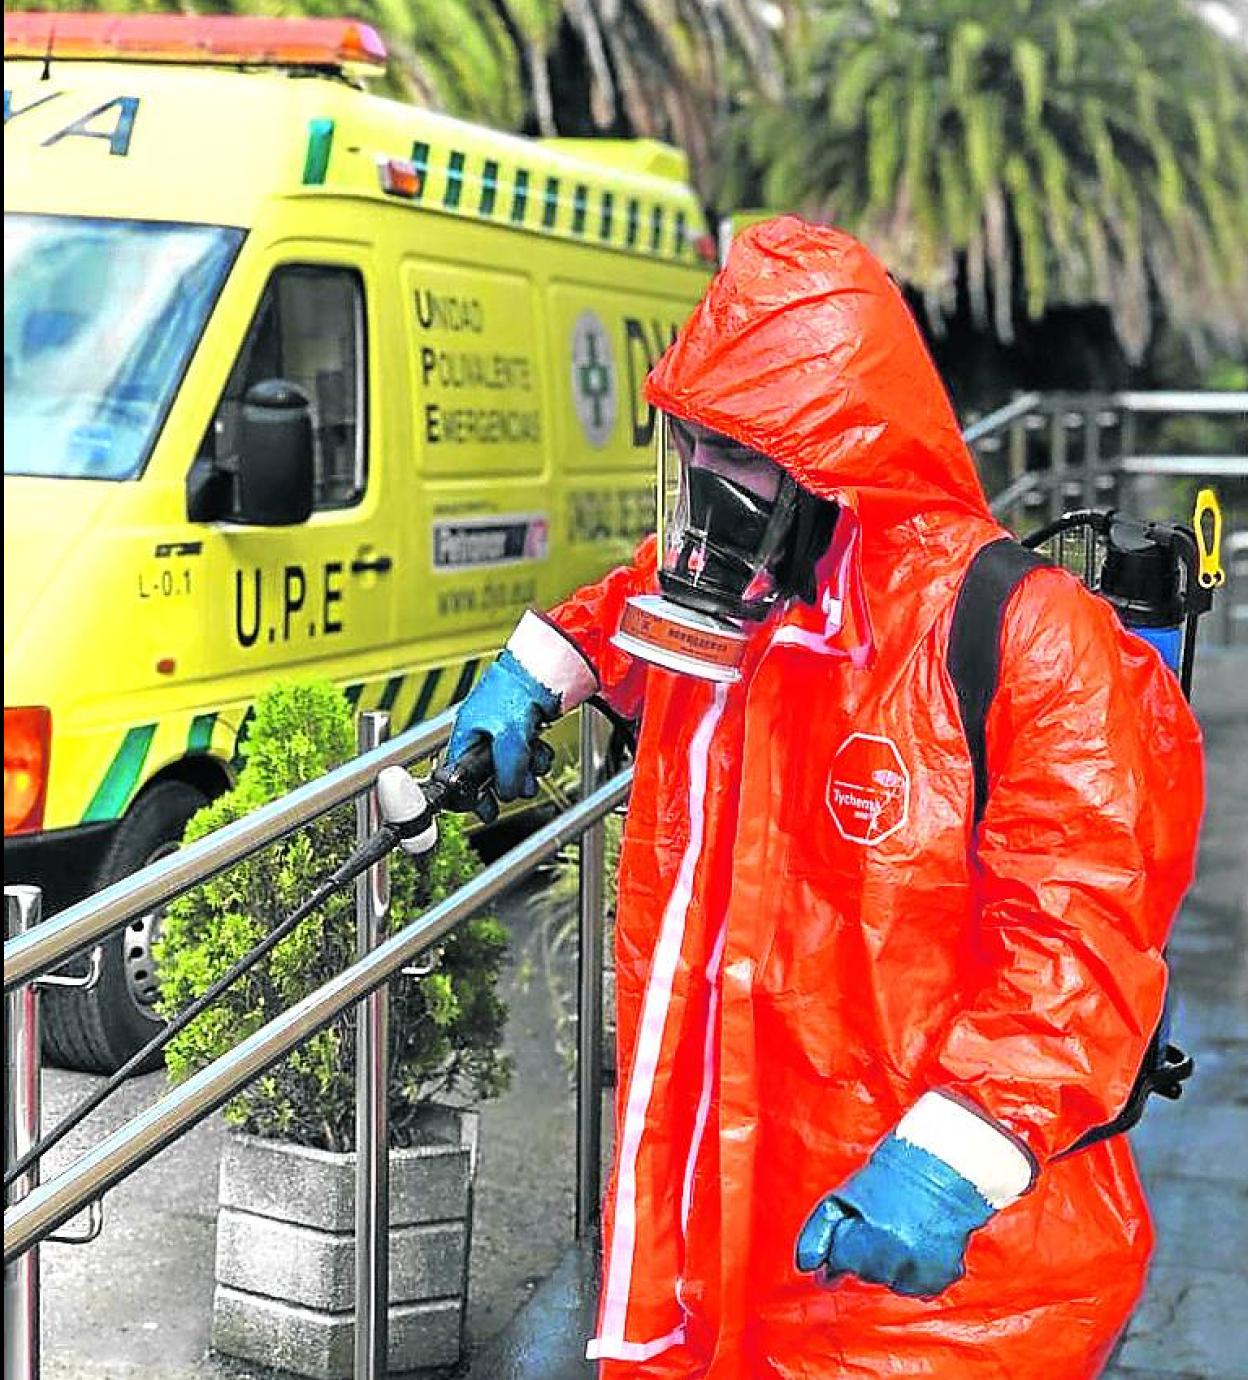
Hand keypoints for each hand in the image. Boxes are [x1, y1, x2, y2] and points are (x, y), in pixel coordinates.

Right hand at [446, 651, 557, 821]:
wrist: (540, 670)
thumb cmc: (514, 692)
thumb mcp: (508, 738)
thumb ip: (506, 771)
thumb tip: (506, 793)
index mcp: (465, 738)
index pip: (461, 780)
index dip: (474, 797)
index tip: (487, 810)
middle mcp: (481, 739)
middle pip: (492, 779)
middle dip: (510, 783)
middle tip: (520, 781)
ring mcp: (503, 737)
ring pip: (514, 771)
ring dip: (528, 772)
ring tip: (533, 760)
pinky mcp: (522, 733)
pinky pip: (529, 759)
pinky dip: (538, 758)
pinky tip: (540, 749)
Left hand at [795, 1133, 995, 1297]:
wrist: (945, 1166)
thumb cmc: (892, 1175)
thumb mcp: (847, 1195)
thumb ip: (821, 1231)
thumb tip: (806, 1267)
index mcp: (872, 1231)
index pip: (841, 1261)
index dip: (842, 1245)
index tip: (852, 1231)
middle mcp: (900, 1253)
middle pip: (865, 1273)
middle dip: (866, 1252)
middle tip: (881, 1223)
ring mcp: (924, 1266)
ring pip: (892, 1284)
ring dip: (892, 1265)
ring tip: (901, 1231)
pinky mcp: (945, 1273)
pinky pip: (920, 1289)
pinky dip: (916, 1273)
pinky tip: (918, 1245)